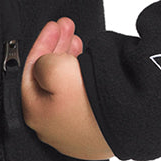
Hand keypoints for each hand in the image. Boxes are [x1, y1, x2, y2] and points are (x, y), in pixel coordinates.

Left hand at [22, 17, 114, 159]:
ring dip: (71, 62)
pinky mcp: (93, 133)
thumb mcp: (57, 69)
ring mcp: (73, 132)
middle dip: (58, 49)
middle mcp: (51, 126)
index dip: (42, 43)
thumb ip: (42, 62)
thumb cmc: (90, 103)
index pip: (32, 71)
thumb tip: (44, 65)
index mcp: (35, 113)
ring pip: (66, 89)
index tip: (53, 27)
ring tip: (80, 45)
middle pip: (49, 79)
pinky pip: (82, 100)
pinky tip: (90, 70)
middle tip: (67, 29)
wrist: (129, 124)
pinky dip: (83, 81)